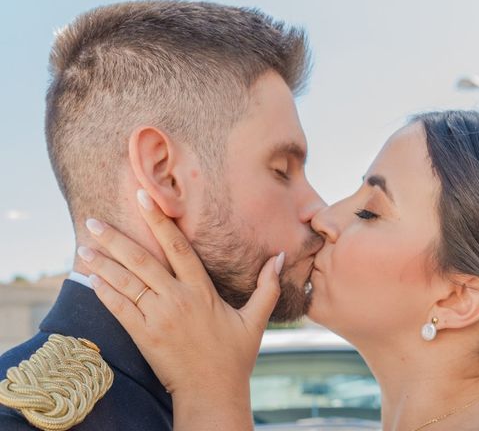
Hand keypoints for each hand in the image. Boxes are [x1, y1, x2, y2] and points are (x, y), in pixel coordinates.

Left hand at [79, 189, 282, 429]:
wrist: (212, 393)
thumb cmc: (235, 357)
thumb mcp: (256, 320)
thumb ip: (267, 287)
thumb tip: (279, 257)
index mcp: (202, 291)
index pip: (178, 248)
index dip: (160, 222)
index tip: (143, 200)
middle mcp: (177, 299)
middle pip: (143, 261)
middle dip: (116, 239)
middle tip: (94, 221)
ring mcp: (158, 318)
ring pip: (126, 284)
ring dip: (103, 264)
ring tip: (84, 247)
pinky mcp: (145, 337)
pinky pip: (120, 310)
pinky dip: (105, 293)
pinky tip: (92, 279)